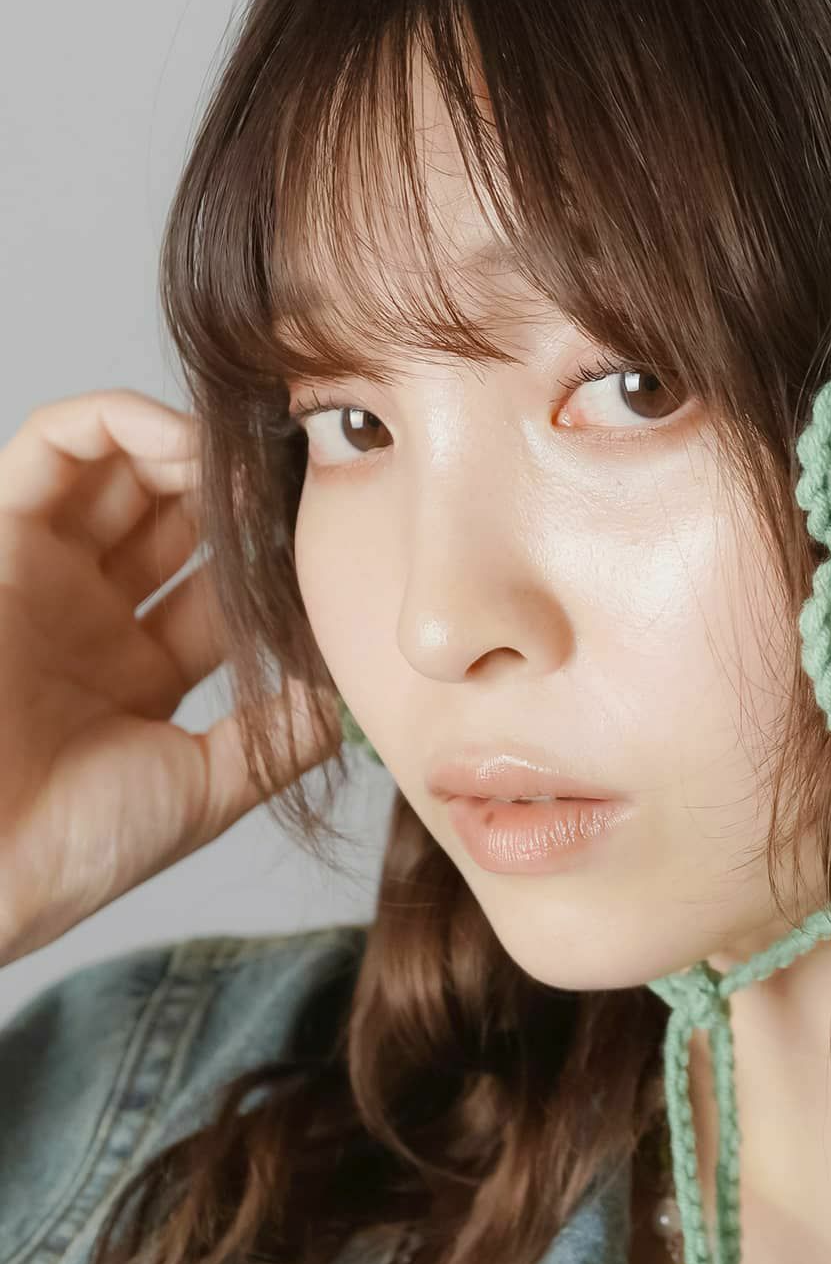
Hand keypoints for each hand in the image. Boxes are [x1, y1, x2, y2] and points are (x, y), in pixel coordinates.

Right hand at [0, 388, 339, 966]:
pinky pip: (51, 446)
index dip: (274, 554)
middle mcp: (92, 615)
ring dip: (189, 447)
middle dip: (237, 492)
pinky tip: (186, 439)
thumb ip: (279, 735)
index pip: (222, 583)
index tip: (328, 532)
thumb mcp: (204, 788)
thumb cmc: (71, 846)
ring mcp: (46, 575)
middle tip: (292, 480)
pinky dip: (119, 417)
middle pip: (177, 515)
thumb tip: (352, 691)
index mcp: (139, 672)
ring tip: (244, 461)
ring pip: (122, 469)